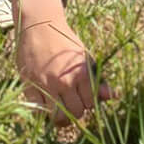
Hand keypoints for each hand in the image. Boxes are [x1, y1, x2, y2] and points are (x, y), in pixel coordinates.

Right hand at [11, 0, 114, 119]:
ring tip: (60, 107)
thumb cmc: (65, 42)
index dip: (87, 102)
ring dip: (61, 116)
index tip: (83, 95)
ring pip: (57, 117)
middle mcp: (64, 81)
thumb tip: (113, 96)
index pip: (90, 103)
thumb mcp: (84, 58)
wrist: (40, 26)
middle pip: (75, 113)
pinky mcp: (29, 86)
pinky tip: (46, 104)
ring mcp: (46, 85)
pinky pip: (38, 111)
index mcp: (82, 73)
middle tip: (72, 101)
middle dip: (76, 110)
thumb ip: (97, 79)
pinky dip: (43, 111)